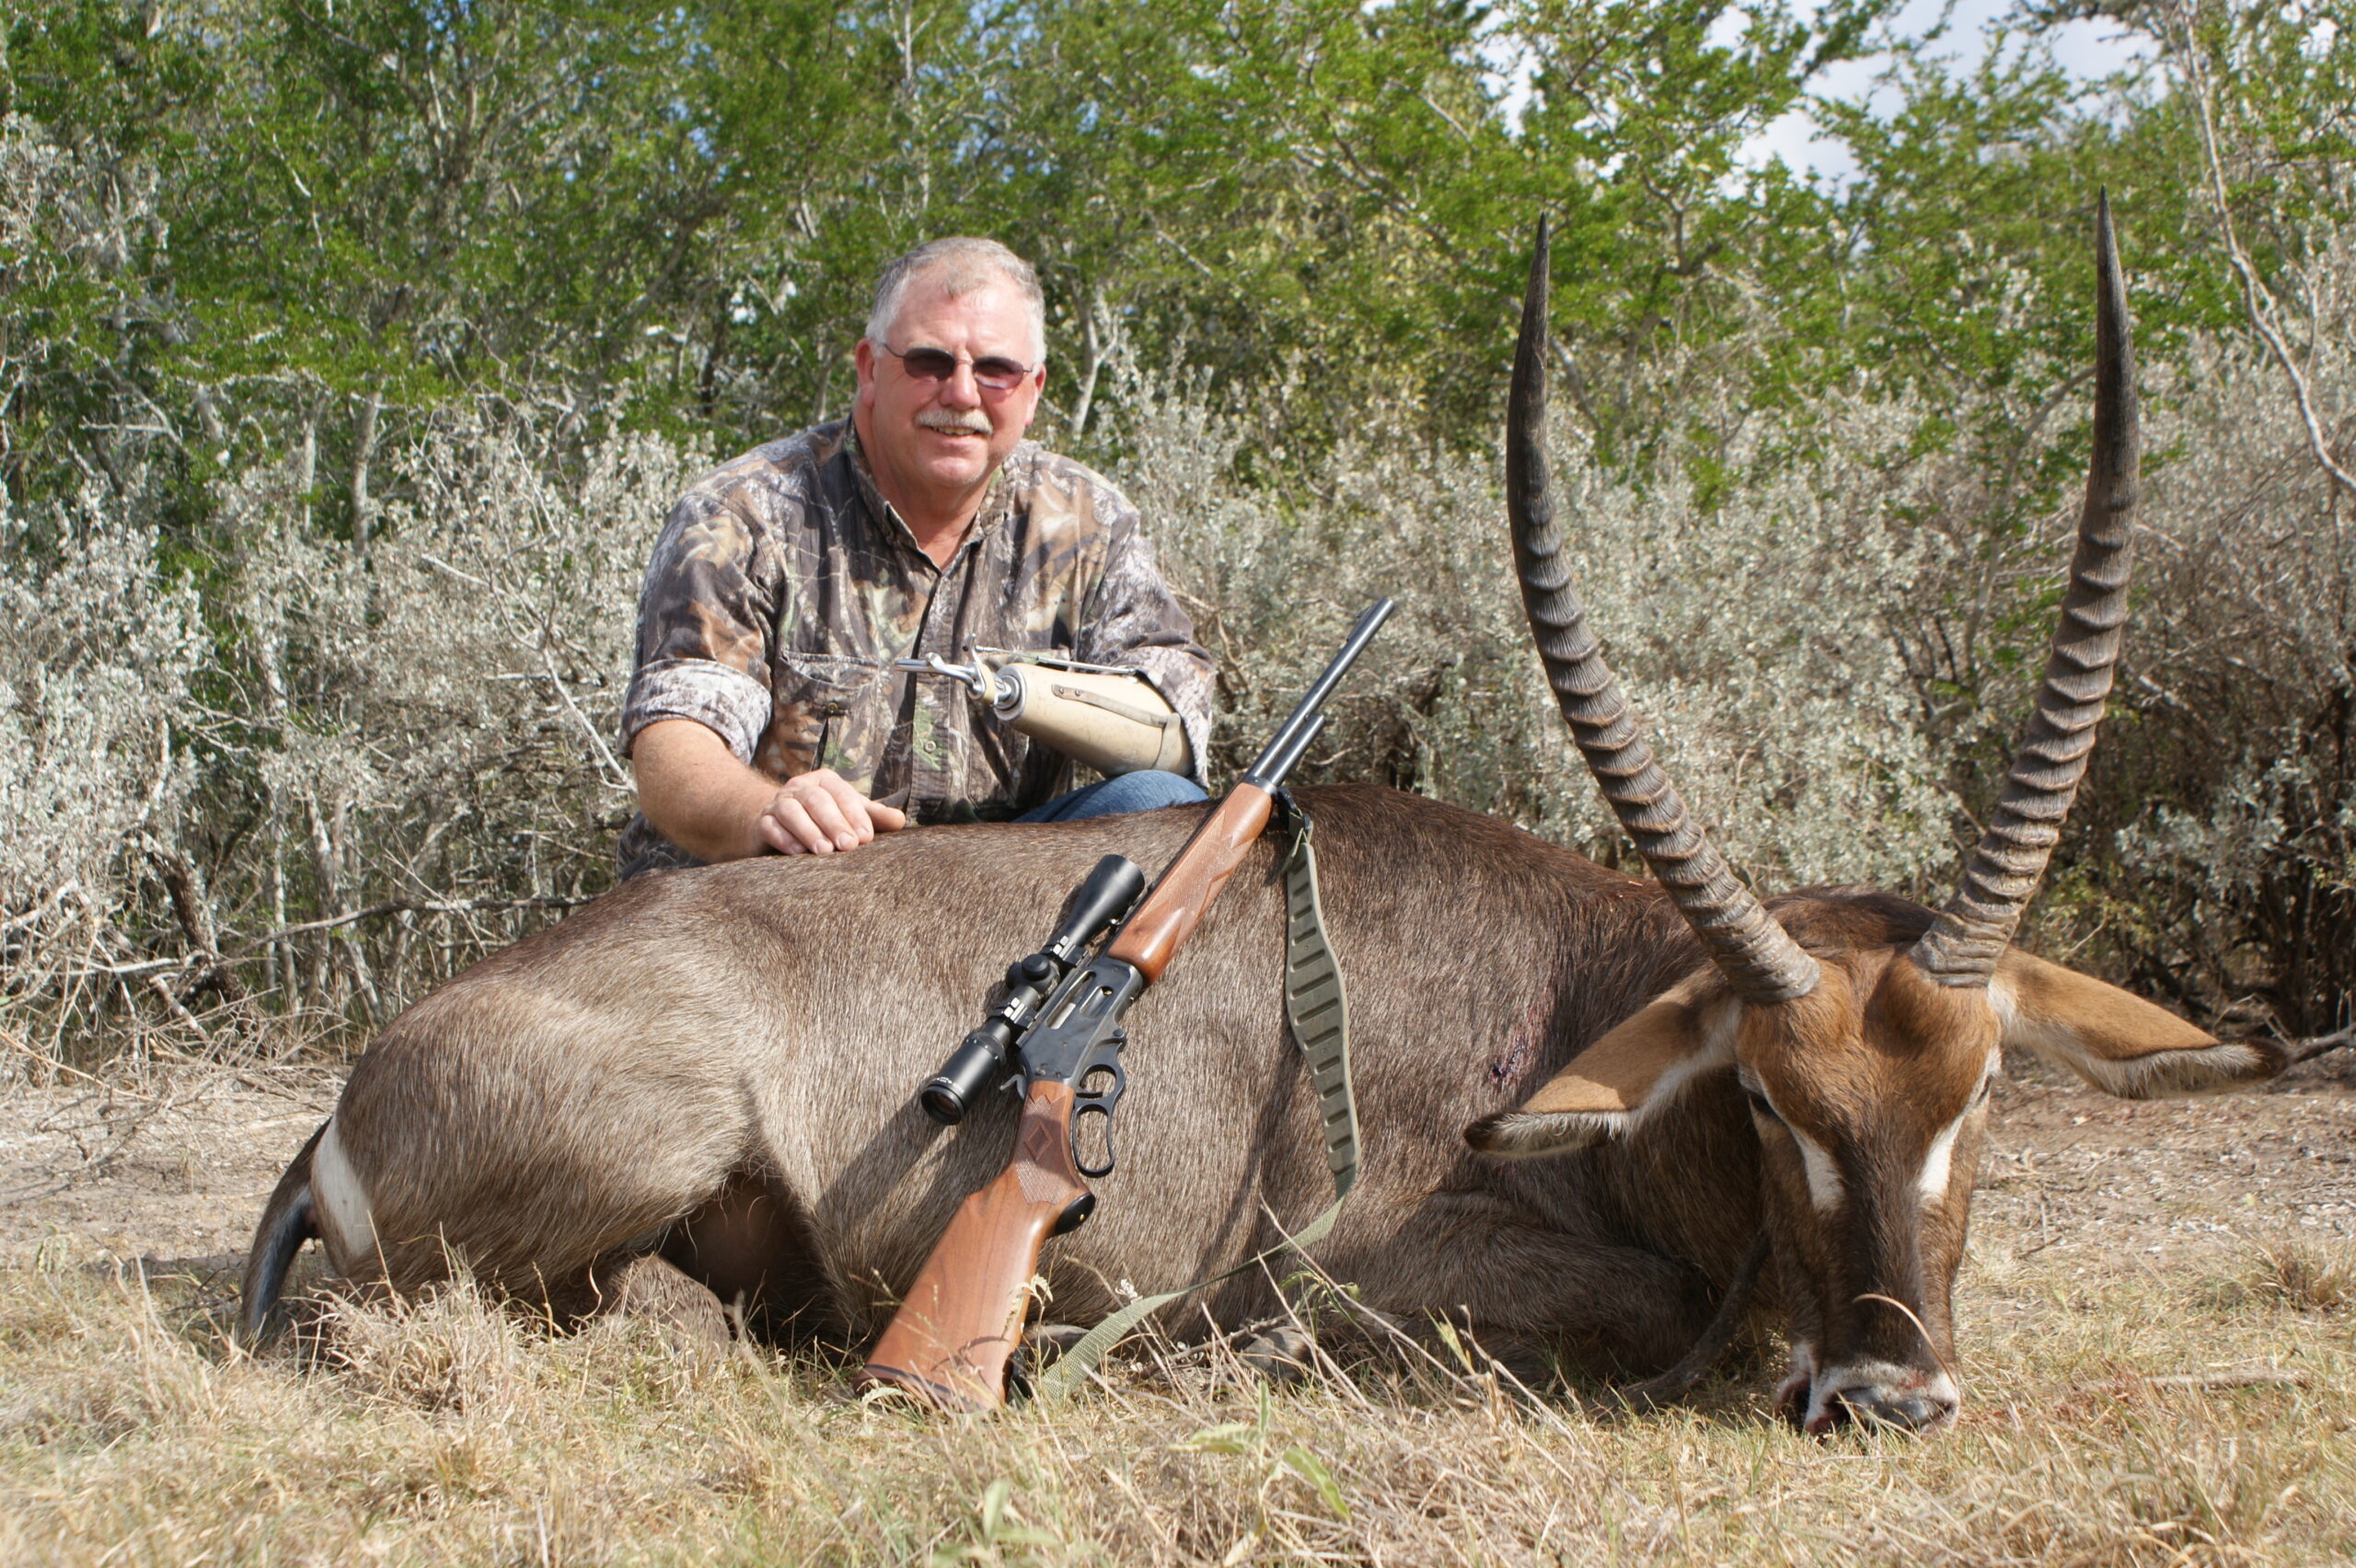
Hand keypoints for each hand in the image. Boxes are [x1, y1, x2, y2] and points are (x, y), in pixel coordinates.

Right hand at [755, 768, 907, 855]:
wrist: (778, 822)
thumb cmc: (823, 818)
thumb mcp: (850, 814)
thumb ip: (874, 817)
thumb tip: (900, 821)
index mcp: (825, 782)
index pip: (841, 793)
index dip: (854, 814)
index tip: (865, 838)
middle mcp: (800, 788)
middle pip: (816, 801)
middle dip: (834, 823)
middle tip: (848, 846)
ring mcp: (779, 803)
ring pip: (791, 811)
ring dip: (808, 830)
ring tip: (823, 851)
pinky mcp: (762, 822)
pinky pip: (770, 826)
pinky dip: (783, 838)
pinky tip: (797, 852)